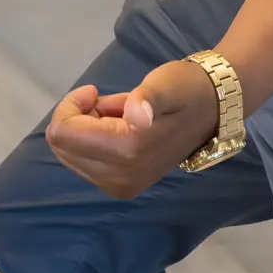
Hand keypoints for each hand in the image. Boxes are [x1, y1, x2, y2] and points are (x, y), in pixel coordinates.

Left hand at [45, 59, 221, 197]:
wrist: (210, 110)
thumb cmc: (183, 91)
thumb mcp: (163, 86)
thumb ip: (147, 100)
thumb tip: (136, 116)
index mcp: (126, 152)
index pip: (61, 133)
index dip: (70, 105)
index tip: (93, 91)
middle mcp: (119, 178)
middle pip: (62, 145)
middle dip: (77, 118)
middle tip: (108, 105)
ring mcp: (120, 186)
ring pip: (69, 153)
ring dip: (85, 129)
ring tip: (117, 116)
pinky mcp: (121, 187)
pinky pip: (83, 162)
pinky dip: (92, 141)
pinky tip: (119, 129)